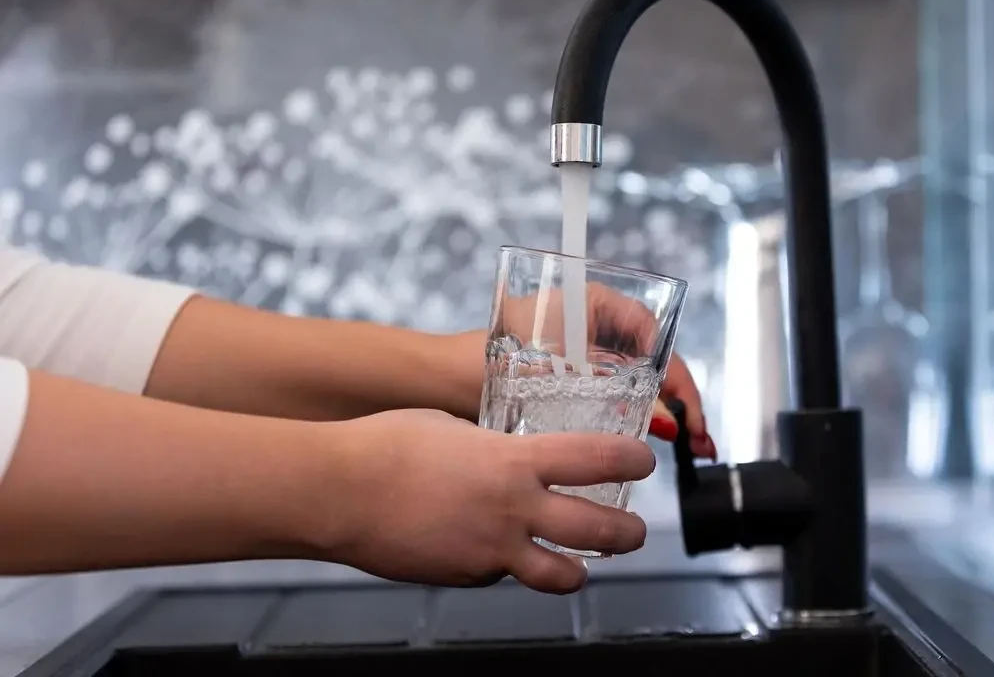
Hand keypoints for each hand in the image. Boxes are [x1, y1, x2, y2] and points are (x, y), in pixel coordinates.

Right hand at [324, 409, 655, 593]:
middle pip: (599, 531)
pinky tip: (496, 552)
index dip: (632, 462)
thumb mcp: (455, 429)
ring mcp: (491, 550)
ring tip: (586, 566)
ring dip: (582, 570)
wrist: (339, 491)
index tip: (644, 460)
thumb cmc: (387, 445)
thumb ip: (495, 447)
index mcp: (515, 461)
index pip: (598, 460)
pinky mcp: (466, 576)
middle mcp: (513, 510)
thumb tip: (510, 456)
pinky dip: (509, 567)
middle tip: (635, 531)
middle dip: (628, 534)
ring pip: (562, 575)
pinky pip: (502, 574)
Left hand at [482, 283, 715, 459]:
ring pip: (640, 384)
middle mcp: (593, 326)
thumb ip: (613, 395)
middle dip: (682, 401)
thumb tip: (664, 421)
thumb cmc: (485, 359)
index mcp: (592, 303)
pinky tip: (652, 444)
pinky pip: (616, 399)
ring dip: (667, 413)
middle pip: (654, 362)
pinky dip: (637, 421)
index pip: (654, 337)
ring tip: (690, 446)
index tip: (689, 412)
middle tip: (701, 440)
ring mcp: (583, 356)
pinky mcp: (572, 383)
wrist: (438, 383)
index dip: (678, 377)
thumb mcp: (559, 375)